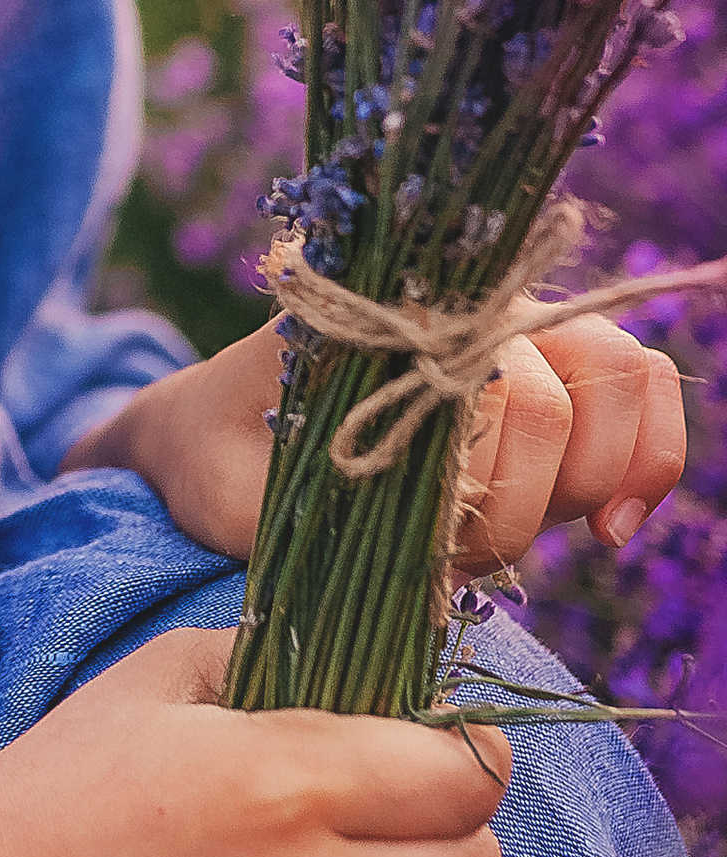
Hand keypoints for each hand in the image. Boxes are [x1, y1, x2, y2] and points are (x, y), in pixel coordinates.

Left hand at [66, 313, 688, 575]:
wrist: (208, 427)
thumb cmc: (219, 465)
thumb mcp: (234, 498)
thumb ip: (315, 513)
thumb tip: (431, 553)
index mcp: (373, 317)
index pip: (482, 396)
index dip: (490, 493)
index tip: (458, 553)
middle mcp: (452, 299)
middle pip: (549, 400)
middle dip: (519, 506)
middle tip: (462, 556)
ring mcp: (507, 320)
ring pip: (615, 371)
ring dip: (591, 477)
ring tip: (544, 537)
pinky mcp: (543, 361)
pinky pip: (638, 375)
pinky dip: (648, 453)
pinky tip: (609, 525)